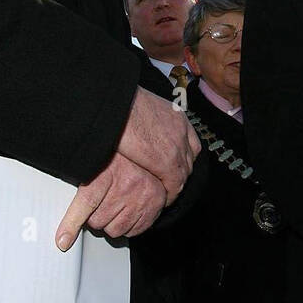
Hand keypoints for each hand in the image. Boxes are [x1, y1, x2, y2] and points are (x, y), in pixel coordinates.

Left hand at [55, 152, 166, 249]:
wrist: (147, 153)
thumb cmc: (116, 160)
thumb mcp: (94, 165)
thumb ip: (80, 186)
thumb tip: (64, 218)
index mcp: (105, 173)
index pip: (86, 202)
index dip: (72, 224)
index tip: (63, 241)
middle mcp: (126, 185)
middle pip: (98, 221)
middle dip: (96, 217)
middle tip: (102, 202)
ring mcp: (141, 197)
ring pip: (115, 230)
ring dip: (112, 223)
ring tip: (116, 206)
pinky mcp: (154, 206)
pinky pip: (133, 231)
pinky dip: (129, 225)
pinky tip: (129, 210)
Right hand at [113, 86, 200, 203]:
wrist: (113, 104)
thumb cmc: (117, 104)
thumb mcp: (140, 107)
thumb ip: (148, 120)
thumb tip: (141, 128)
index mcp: (175, 115)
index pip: (189, 142)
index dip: (182, 156)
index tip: (173, 164)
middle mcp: (181, 130)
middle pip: (189, 159)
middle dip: (180, 171)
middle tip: (168, 181)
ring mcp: (177, 146)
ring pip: (184, 173)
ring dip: (176, 184)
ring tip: (165, 192)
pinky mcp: (168, 161)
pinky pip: (175, 183)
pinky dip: (170, 193)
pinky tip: (163, 198)